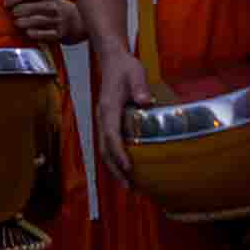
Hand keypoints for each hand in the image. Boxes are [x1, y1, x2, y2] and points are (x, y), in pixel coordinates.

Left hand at [5, 0, 78, 42]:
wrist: (71, 20)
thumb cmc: (48, 5)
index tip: (6, 3)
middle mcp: (53, 6)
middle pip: (27, 8)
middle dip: (16, 11)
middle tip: (13, 14)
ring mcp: (56, 20)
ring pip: (33, 21)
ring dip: (21, 22)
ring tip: (18, 22)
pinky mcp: (57, 33)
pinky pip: (41, 34)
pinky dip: (32, 33)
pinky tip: (28, 31)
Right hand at [93, 48, 154, 183]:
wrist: (112, 61)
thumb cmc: (125, 67)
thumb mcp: (135, 73)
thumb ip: (139, 87)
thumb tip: (145, 101)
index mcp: (109, 108)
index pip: (111, 135)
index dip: (119, 153)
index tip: (129, 168)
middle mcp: (103, 118)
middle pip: (105, 150)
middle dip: (116, 170)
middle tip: (130, 188)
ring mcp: (104, 121)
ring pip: (106, 150)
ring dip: (115, 169)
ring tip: (130, 187)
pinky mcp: (109, 123)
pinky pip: (110, 145)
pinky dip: (117, 160)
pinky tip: (128, 170)